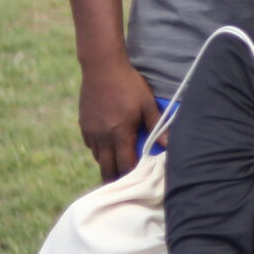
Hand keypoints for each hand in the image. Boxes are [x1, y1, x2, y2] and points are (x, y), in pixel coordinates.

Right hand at [76, 57, 157, 181]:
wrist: (101, 67)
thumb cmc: (128, 84)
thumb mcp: (147, 103)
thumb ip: (158, 125)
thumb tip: (169, 144)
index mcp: (120, 134)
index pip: (125, 165)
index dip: (131, 176)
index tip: (136, 184)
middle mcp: (103, 137)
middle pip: (107, 167)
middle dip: (115, 178)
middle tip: (122, 187)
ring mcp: (91, 131)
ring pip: (98, 157)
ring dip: (107, 164)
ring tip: (115, 170)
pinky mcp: (83, 124)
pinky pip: (90, 145)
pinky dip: (98, 150)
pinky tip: (105, 149)